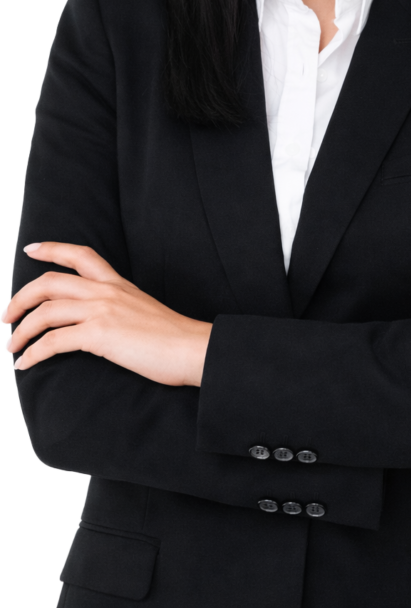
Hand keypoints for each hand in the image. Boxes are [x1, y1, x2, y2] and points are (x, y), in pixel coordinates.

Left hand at [2, 243, 211, 385]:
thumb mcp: (142, 310)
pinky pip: (53, 341)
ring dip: (21, 330)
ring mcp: (101, 310)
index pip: (80, 255)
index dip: (52, 248)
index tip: (31, 249)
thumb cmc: (173, 337)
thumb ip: (119, 308)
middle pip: (49, 283)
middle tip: (7, 316)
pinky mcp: (99, 334)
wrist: (191, 348)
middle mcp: (105, 291)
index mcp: (117, 283)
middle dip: (20, 298)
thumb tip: (100, 322)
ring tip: (11, 346)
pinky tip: (26, 364)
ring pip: (45, 312)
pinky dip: (33, 353)